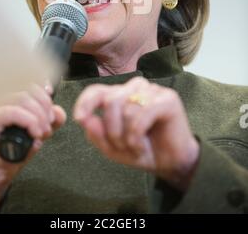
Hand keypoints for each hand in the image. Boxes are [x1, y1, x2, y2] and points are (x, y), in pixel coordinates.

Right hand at [0, 83, 65, 211]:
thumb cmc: (15, 151)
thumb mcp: (39, 131)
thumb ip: (50, 119)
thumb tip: (58, 111)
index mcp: (7, 97)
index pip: (27, 82)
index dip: (43, 89)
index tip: (51, 100)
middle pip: (27, 89)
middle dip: (45, 106)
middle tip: (49, 126)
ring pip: (22, 98)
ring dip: (39, 116)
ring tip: (43, 132)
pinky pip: (13, 112)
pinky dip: (29, 121)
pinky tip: (35, 133)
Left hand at [73, 77, 198, 190]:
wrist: (172, 164)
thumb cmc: (143, 151)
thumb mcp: (113, 148)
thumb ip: (97, 135)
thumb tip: (86, 120)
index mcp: (119, 95)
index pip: (97, 90)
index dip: (85, 102)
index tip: (79, 119)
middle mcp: (134, 88)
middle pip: (110, 100)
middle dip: (112, 130)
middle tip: (121, 147)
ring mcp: (152, 91)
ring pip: (126, 107)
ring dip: (126, 136)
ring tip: (135, 147)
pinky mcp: (167, 98)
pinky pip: (141, 114)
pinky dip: (136, 135)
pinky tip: (141, 146)